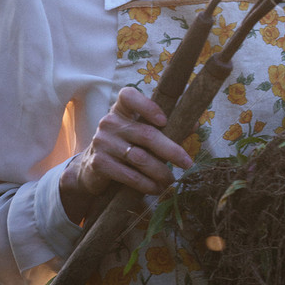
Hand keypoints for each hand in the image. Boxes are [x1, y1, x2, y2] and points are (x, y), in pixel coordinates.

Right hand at [59, 86, 193, 223]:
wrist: (90, 169)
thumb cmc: (124, 146)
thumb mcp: (140, 133)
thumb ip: (164, 127)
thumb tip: (194, 123)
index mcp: (120, 109)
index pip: (129, 96)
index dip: (148, 106)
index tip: (165, 121)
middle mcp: (109, 122)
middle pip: (146, 134)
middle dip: (171, 151)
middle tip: (187, 163)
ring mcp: (102, 142)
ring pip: (140, 158)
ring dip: (160, 172)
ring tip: (171, 180)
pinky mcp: (98, 163)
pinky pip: (128, 175)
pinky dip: (146, 184)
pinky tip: (156, 189)